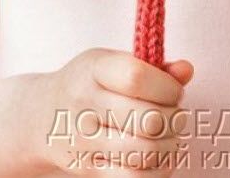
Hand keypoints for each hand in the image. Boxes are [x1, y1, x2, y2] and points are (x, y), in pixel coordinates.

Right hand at [22, 47, 193, 175]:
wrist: (43, 114)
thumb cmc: (90, 82)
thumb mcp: (114, 62)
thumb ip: (154, 66)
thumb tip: (186, 70)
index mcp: (94, 69)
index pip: (137, 78)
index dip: (167, 87)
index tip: (175, 90)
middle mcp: (84, 103)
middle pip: (148, 120)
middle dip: (175, 118)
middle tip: (174, 113)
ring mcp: (83, 140)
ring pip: (145, 151)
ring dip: (170, 145)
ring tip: (169, 134)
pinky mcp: (87, 169)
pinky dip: (157, 169)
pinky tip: (159, 155)